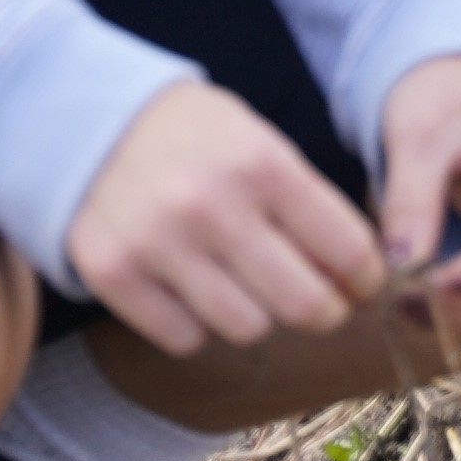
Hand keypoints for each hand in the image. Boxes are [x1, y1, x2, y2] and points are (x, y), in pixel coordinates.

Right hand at [66, 81, 383, 356]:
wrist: (93, 122)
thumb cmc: (197, 138)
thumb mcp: (261, 143)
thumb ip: (308, 204)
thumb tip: (360, 276)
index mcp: (261, 163)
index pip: (346, 248)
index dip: (367, 277)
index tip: (363, 284)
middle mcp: (211, 205)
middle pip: (303, 303)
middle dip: (325, 311)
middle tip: (320, 304)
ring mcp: (157, 243)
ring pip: (246, 328)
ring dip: (257, 316)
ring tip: (246, 287)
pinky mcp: (112, 274)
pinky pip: (184, 339)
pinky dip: (197, 326)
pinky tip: (191, 290)